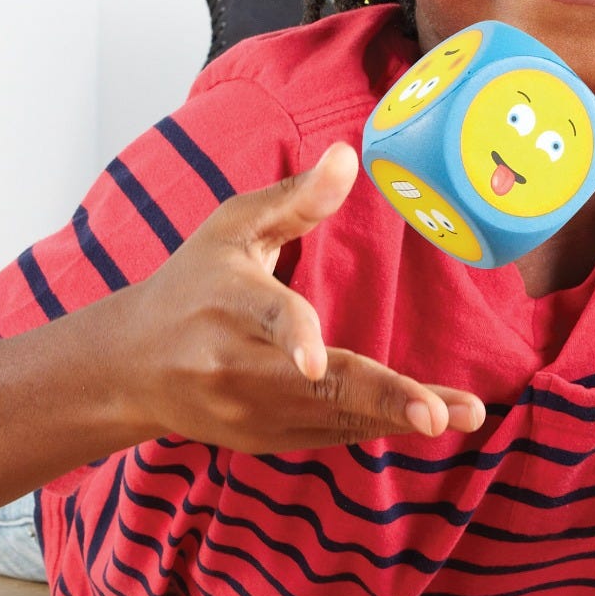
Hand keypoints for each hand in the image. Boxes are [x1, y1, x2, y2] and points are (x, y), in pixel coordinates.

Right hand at [122, 141, 485, 452]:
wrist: (130, 366)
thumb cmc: (191, 282)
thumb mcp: (233, 226)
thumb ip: (296, 198)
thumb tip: (349, 156)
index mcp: (229, 301)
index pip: (267, 319)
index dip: (294, 340)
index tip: (316, 364)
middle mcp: (235, 365)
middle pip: (317, 388)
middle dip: (382, 400)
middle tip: (440, 415)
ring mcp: (249, 412)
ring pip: (333, 418)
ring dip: (398, 419)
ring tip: (464, 418)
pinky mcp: (264, 440)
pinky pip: (330, 433)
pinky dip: (376, 424)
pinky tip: (424, 418)